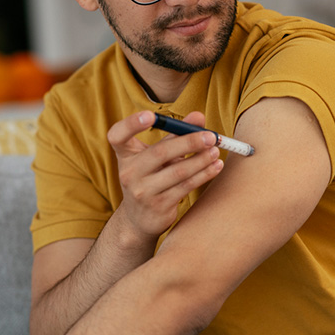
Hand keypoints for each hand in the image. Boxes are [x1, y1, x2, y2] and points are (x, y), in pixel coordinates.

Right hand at [107, 111, 223, 242]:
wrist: (140, 219)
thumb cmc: (150, 177)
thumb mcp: (156, 155)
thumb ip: (175, 134)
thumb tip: (199, 116)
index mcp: (125, 155)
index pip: (118, 136)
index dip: (132, 124)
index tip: (151, 115)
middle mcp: (129, 173)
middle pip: (160, 152)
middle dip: (189, 142)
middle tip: (211, 136)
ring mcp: (143, 192)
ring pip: (178, 171)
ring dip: (201, 159)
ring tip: (216, 150)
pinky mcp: (159, 206)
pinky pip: (186, 186)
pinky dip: (204, 174)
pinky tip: (215, 166)